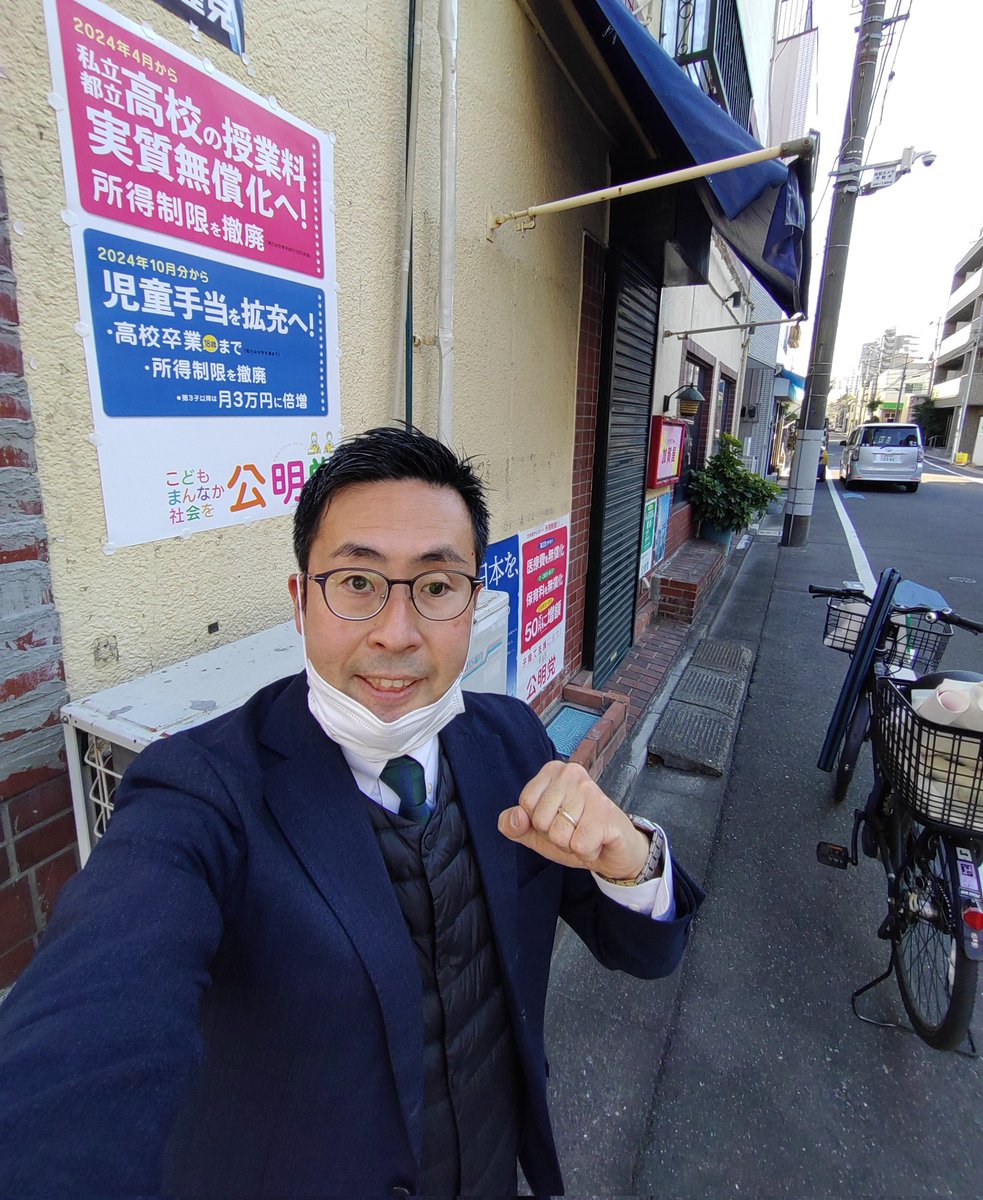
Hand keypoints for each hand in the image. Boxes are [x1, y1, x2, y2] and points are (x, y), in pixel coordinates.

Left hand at [498, 761, 650, 879]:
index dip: (538, 823)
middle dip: (555, 836)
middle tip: (575, 829)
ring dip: (572, 845)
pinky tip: (598, 841)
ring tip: (586, 835)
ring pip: (559, 835)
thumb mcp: (536, 833)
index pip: (525, 803)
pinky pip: (579, 845)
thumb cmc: (574, 835)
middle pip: (540, 820)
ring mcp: (591, 790)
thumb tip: (515, 816)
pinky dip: (587, 852)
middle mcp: (571, 773)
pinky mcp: (606, 813)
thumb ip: (514, 825)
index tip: (557, 820)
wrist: (613, 852)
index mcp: (552, 771)